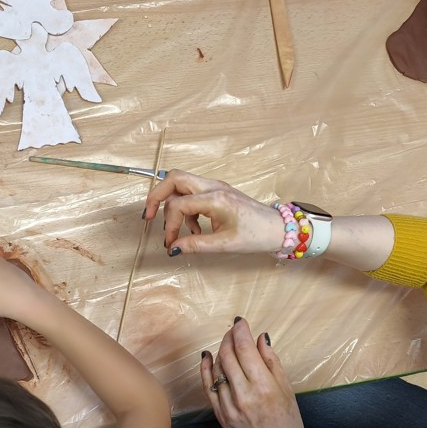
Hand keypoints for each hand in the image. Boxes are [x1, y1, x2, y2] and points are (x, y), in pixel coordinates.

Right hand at [142, 170, 282, 255]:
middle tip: (148, 216)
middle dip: (157, 196)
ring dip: (173, 203)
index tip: (170, 243)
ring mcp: (216, 186)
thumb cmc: (256, 235)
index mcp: (216, 199)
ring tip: (181, 230)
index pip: (178, 204)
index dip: (168, 224)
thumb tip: (173, 248)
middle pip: (174, 178)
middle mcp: (214, 187)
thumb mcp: (224, 244)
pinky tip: (195, 228)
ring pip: (181, 182)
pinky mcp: (218, 190)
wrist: (277, 228)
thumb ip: (195, 245)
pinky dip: (186, 207)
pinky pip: (192, 191)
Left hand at [200, 319, 314, 427]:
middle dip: (229, 338)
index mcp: (265, 389)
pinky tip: (208, 357)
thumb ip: (272, 363)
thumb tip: (261, 338)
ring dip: (221, 352)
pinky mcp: (220, 416)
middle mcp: (244, 397)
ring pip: (217, 370)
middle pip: (228, 356)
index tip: (240, 321)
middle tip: (234, 330)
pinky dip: (206, 370)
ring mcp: (229, 408)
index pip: (245, 350)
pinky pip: (208, 388)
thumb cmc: (290, 426)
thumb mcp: (288, 392)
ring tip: (227, 343)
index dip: (240, 331)